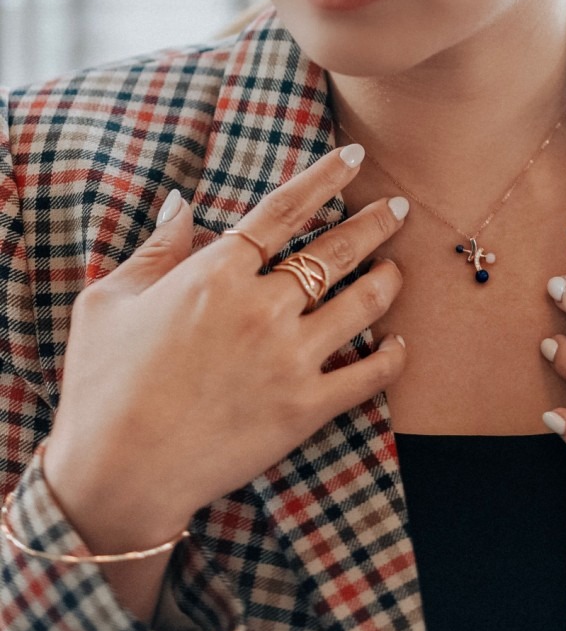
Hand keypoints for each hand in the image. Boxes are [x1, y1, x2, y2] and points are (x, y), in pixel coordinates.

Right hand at [43, 146, 407, 548]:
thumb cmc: (102, 386)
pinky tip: (399, 343)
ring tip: (397, 269)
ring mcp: (289, 358)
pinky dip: (391, 356)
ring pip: (361, 303)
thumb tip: (182, 204)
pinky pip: (368, 375)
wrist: (118, 473)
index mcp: (215, 274)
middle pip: (336, 249)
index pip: (283, 210)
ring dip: (387, 280)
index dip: (325, 177)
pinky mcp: (305, 408)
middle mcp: (261, 307)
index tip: (354, 157)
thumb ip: (155, 250)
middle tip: (399, 208)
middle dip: (374, 223)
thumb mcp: (107, 303)